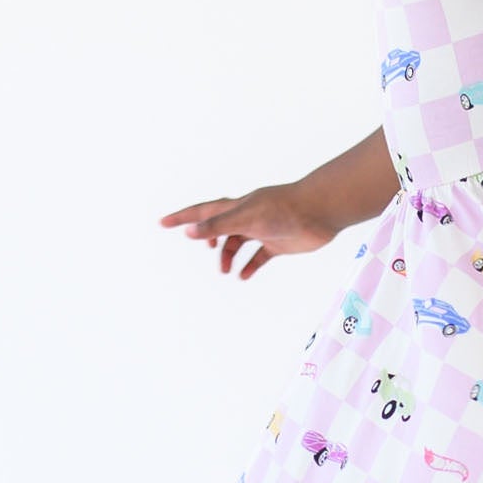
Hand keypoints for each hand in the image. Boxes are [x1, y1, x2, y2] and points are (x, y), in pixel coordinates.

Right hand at [159, 181, 339, 280]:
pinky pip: (259, 256)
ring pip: (238, 243)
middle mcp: (248, 216)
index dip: (182, 218)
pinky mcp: (278, 242)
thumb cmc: (283, 209)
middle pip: (219, 227)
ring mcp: (263, 229)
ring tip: (224, 270)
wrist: (320, 211)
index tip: (162, 223)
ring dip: (228, 256)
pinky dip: (249, 266)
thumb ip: (218, 225)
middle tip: (203, 249)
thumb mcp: (246, 218)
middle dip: (206, 237)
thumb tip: (190, 233)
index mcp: (236, 207)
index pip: (202, 212)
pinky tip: (243, 276)